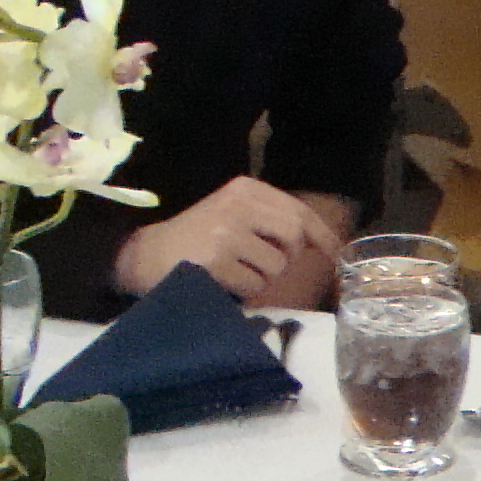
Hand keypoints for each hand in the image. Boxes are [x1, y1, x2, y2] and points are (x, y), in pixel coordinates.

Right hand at [111, 177, 344, 303]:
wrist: (144, 255)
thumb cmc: (195, 239)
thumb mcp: (232, 215)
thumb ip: (270, 221)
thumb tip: (321, 242)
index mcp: (246, 189)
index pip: (299, 211)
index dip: (321, 235)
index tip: (335, 253)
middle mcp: (240, 204)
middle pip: (294, 237)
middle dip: (286, 257)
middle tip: (261, 263)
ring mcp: (228, 231)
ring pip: (276, 266)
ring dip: (262, 277)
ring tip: (233, 270)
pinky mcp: (218, 260)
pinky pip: (255, 285)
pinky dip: (244, 291)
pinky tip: (221, 280)